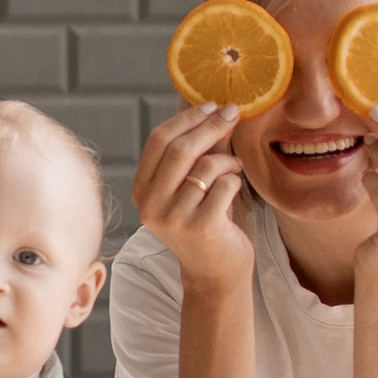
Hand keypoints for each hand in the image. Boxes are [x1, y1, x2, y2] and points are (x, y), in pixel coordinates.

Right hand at [133, 103, 252, 296]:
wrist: (216, 273)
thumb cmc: (207, 223)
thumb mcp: (196, 185)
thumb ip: (201, 150)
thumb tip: (216, 109)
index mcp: (142, 191)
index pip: (158, 140)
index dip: (187, 118)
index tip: (212, 105)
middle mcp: (151, 205)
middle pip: (180, 149)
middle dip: (211, 126)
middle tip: (233, 113)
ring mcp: (173, 218)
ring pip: (205, 167)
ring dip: (228, 161)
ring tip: (235, 168)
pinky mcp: (200, 227)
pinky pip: (224, 185)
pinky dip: (235, 181)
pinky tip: (234, 191)